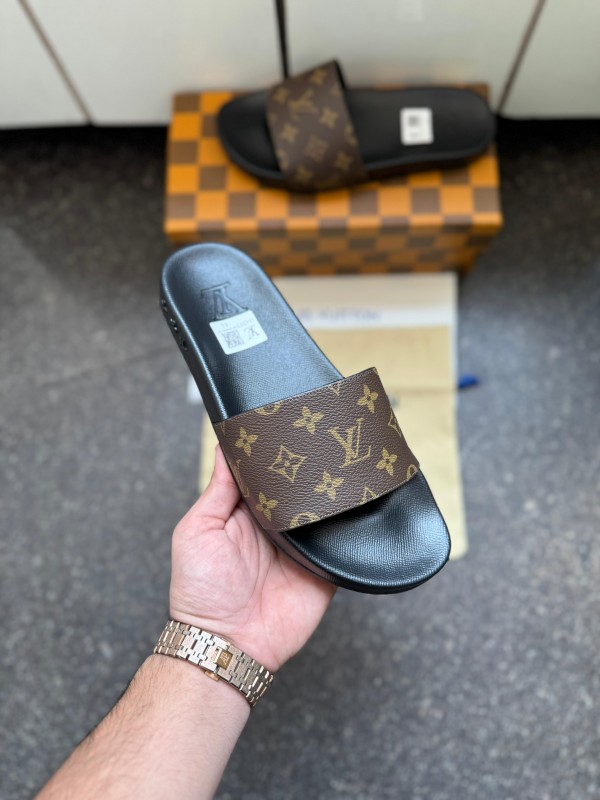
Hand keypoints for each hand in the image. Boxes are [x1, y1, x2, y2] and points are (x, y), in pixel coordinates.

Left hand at [169, 446, 335, 671]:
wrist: (228, 643)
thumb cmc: (200, 590)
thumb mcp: (197, 530)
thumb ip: (216, 490)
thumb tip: (225, 446)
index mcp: (245, 513)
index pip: (264, 474)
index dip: (273, 452)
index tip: (285, 423)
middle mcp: (276, 526)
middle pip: (298, 488)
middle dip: (307, 469)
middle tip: (319, 439)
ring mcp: (301, 546)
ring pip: (323, 510)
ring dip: (329, 495)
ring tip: (341, 466)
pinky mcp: (324, 568)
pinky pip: (342, 542)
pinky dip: (349, 527)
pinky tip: (355, 505)